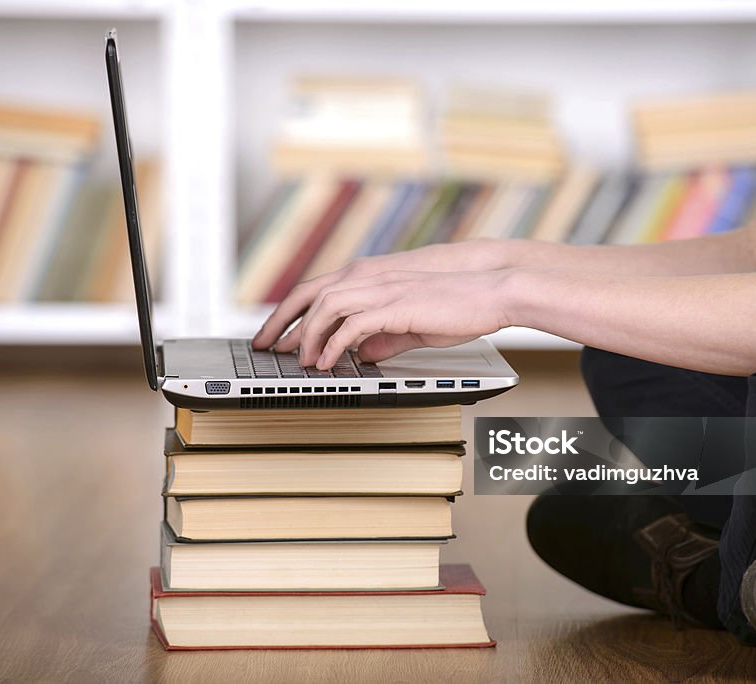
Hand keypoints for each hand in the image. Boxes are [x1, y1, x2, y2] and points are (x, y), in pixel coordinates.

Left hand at [253, 240, 515, 350]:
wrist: (491, 291)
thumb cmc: (459, 306)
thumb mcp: (411, 325)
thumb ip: (384, 338)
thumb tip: (361, 355)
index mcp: (371, 278)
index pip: (317, 290)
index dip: (290, 312)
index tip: (274, 334)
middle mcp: (369, 278)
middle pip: (308, 293)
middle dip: (280, 321)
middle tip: (264, 346)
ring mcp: (380, 289)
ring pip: (324, 307)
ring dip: (306, 335)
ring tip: (298, 361)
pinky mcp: (393, 306)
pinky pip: (350, 326)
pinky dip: (333, 345)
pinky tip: (326, 363)